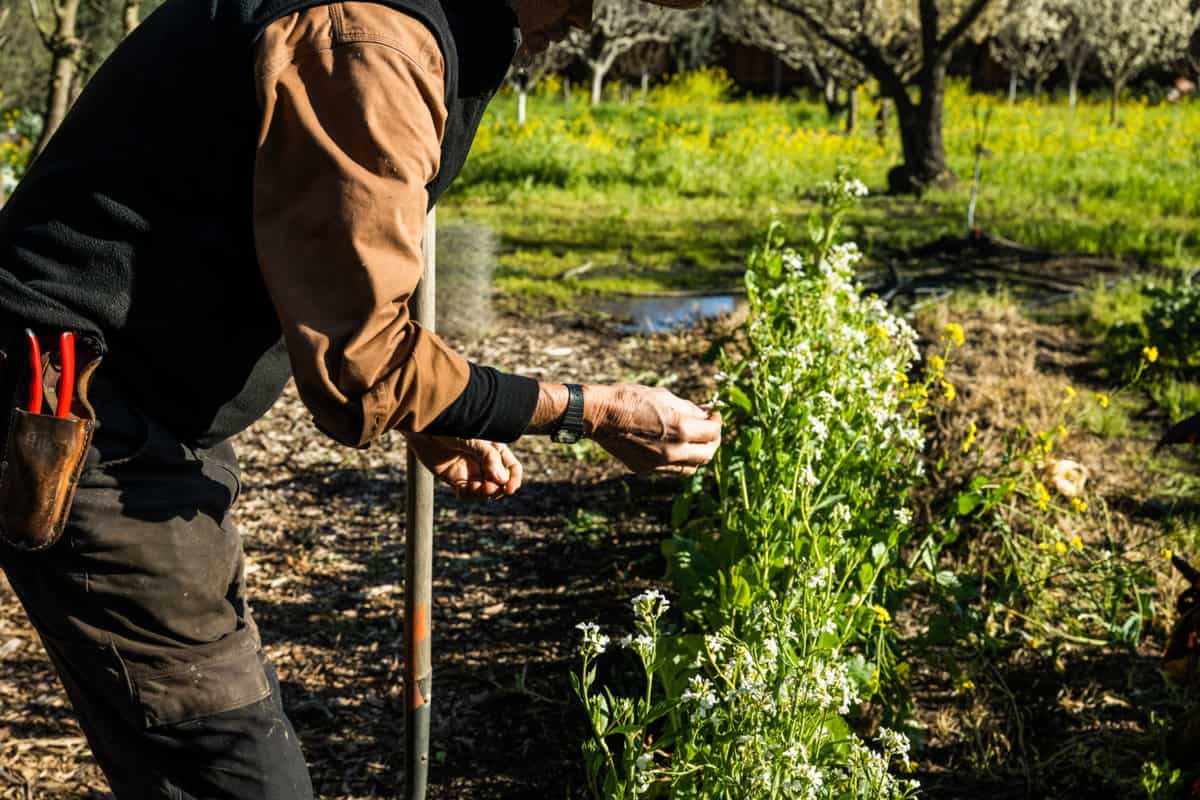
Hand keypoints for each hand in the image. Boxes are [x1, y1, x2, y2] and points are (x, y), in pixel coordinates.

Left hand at [404, 433, 522, 500]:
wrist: (425, 426)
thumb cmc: (452, 426)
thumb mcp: (474, 439)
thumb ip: (488, 457)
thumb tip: (502, 479)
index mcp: (494, 449)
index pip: (512, 468)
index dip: (514, 479)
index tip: (510, 488)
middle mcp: (485, 461)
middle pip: (500, 482)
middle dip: (498, 489)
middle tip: (491, 489)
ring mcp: (470, 470)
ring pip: (484, 490)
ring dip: (483, 493)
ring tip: (478, 488)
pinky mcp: (455, 478)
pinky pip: (466, 493)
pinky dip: (467, 494)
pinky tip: (462, 490)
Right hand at [590, 386, 721, 475]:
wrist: (600, 415)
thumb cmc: (631, 399)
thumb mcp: (664, 397)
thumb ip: (689, 408)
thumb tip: (706, 413)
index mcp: (681, 429)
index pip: (713, 433)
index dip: (717, 422)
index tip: (714, 415)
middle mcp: (674, 451)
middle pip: (707, 454)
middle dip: (713, 441)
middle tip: (710, 429)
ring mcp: (659, 464)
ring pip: (692, 467)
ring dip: (698, 454)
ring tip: (694, 440)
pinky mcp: (646, 469)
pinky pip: (672, 469)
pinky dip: (680, 460)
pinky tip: (675, 447)